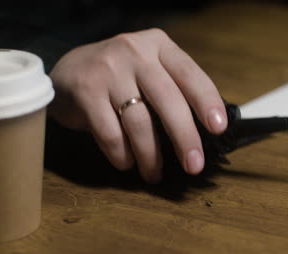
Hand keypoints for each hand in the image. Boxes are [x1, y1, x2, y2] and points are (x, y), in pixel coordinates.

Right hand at [49, 28, 227, 182]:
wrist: (69, 71)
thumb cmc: (120, 77)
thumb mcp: (149, 69)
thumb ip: (173, 89)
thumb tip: (203, 131)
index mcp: (158, 46)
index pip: (190, 74)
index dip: (207, 101)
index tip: (218, 127)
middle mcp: (135, 52)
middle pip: (168, 100)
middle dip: (184, 137)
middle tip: (193, 165)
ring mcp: (109, 71)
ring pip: (139, 122)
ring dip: (150, 155)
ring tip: (154, 173)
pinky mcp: (86, 91)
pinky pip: (111, 133)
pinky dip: (122, 154)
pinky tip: (126, 162)